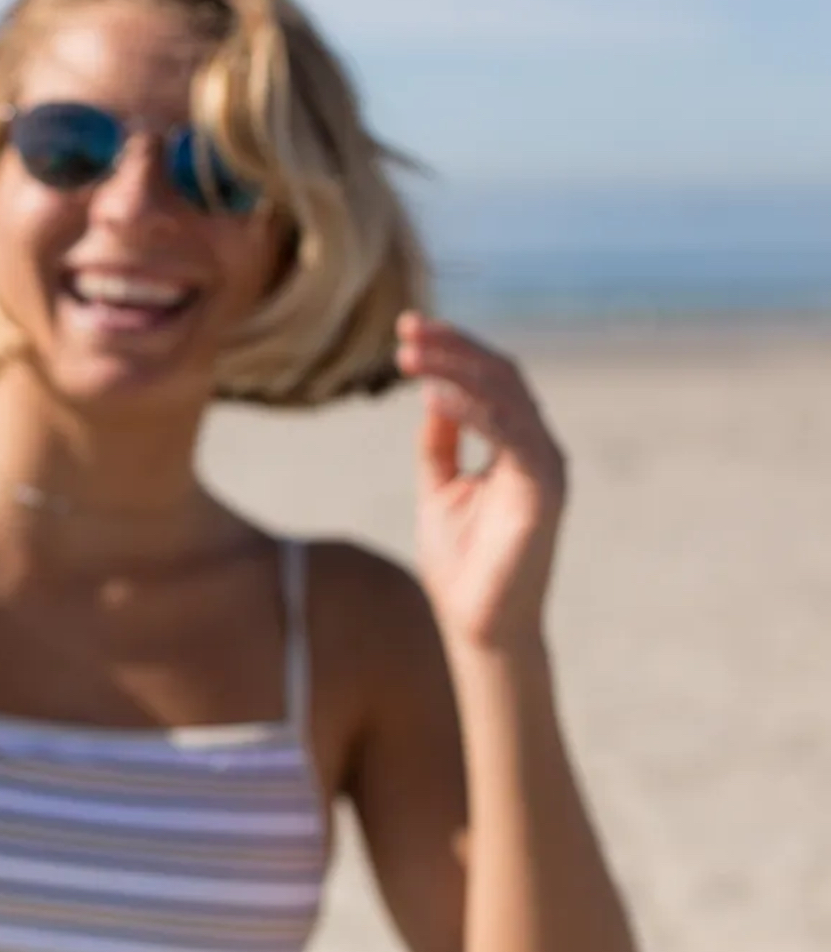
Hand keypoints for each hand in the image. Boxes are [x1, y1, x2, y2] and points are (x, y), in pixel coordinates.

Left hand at [394, 311, 567, 651]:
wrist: (476, 623)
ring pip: (507, 396)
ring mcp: (545, 468)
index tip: (408, 328)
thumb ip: (440, 440)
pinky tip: (435, 395)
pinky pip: (512, 437)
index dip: (453, 348)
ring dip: (457, 369)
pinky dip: (474, 411)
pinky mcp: (544, 492)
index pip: (490, 378)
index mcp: (515, 444)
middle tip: (406, 330)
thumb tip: (431, 390)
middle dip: (453, 347)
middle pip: (501, 375)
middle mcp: (536, 448)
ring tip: (409, 355)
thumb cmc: (462, 559)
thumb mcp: (439, 484)